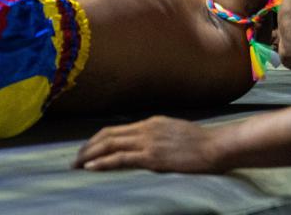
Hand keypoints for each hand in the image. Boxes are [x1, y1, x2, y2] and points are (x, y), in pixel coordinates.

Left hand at [74, 116, 223, 172]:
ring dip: (90, 155)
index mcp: (151, 123)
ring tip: (76, 165)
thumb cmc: (201, 144)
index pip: (116, 130)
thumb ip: (158, 137)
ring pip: (110, 145)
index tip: (86, 150)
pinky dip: (104, 162)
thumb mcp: (175, 133)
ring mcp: (149, 141)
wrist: (216, 146)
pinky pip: (122, 158)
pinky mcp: (153, 157)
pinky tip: (92, 168)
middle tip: (74, 160)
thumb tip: (145, 148)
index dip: (97, 140)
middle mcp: (146, 128)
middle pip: (108, 135)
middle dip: (88, 148)